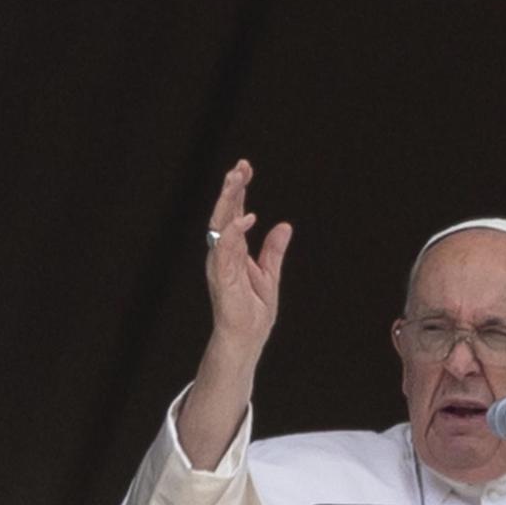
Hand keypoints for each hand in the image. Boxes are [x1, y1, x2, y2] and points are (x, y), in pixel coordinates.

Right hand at [205, 159, 291, 361]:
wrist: (247, 338)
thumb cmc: (254, 311)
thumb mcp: (270, 274)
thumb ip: (274, 250)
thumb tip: (284, 225)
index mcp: (233, 250)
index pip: (234, 212)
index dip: (238, 190)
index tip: (245, 167)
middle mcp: (223, 252)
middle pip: (224, 213)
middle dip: (231, 188)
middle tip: (240, 166)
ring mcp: (220, 263)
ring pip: (221, 224)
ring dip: (228, 201)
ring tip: (236, 178)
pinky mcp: (222, 277)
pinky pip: (226, 249)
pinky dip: (235, 232)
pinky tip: (247, 217)